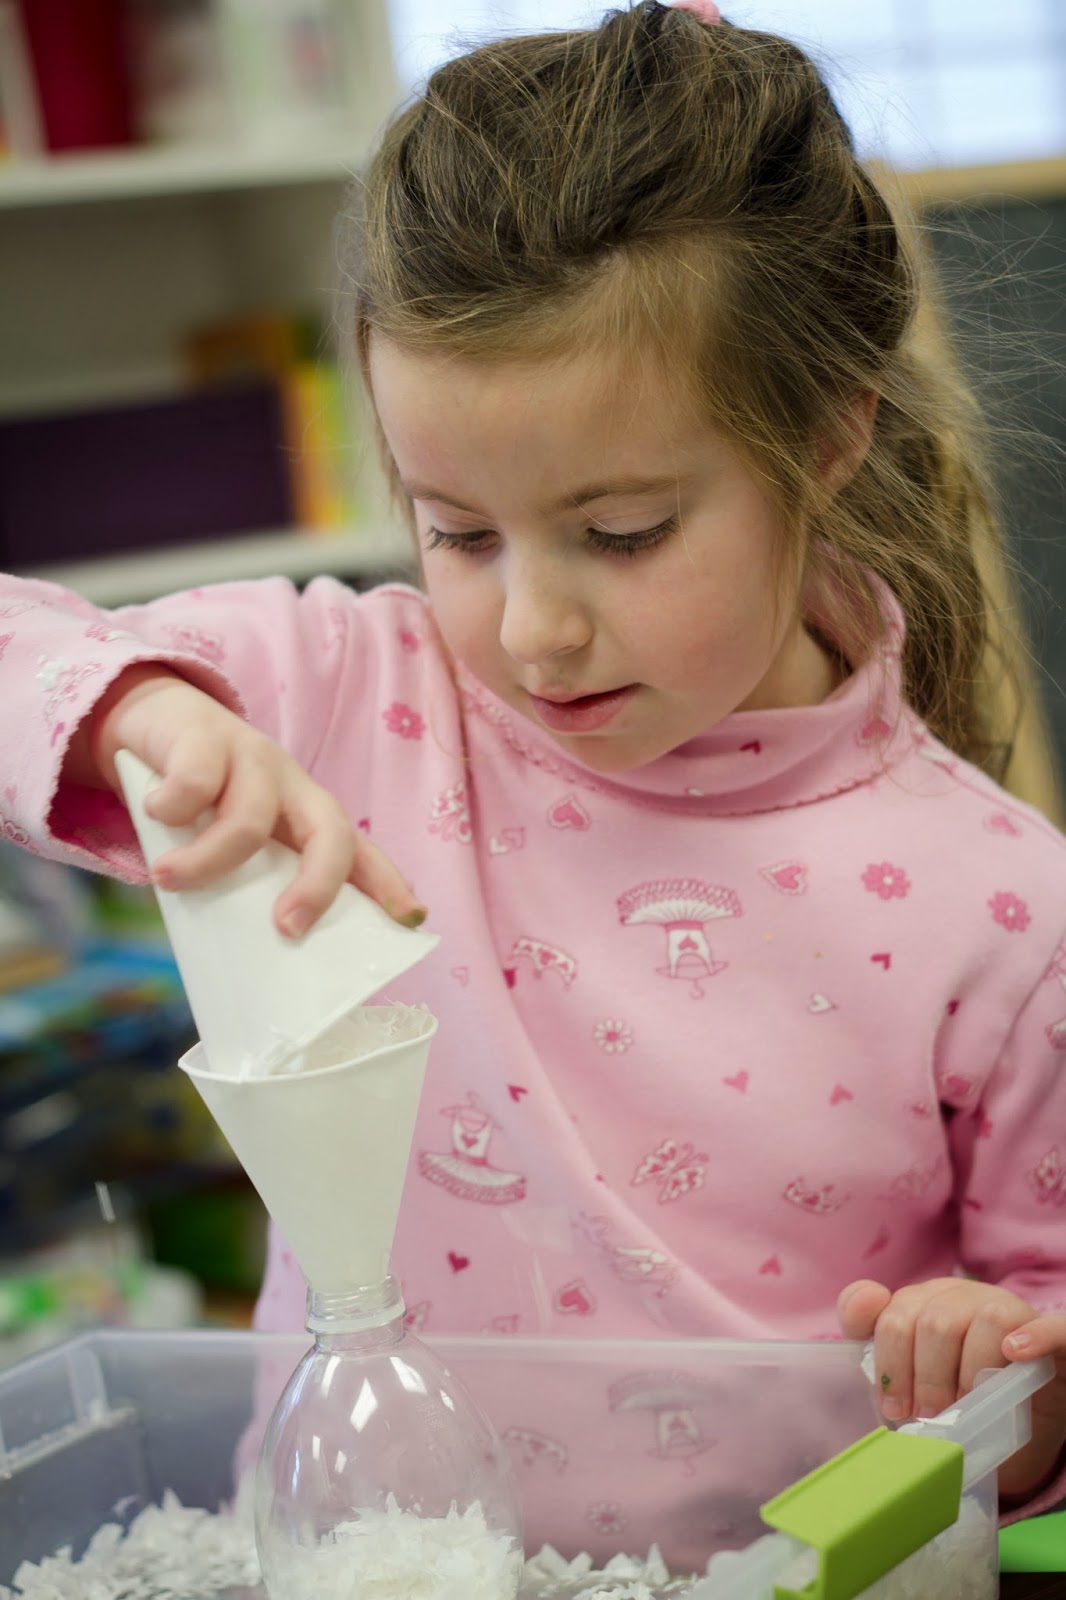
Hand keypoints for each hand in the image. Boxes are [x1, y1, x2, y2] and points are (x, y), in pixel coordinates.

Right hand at [77, 665, 425, 937]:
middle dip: (318, 885)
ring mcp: (252, 757)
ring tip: (168, 878)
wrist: (156, 720)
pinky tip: (156, 813)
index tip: (410, 919)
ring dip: (207, 859)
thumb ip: (243, 880)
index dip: (388, 885)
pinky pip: (196, 782)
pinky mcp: (206, 738)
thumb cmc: (200, 799)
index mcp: (307, 816)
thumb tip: (240, 956)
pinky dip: (171, 807)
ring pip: (250, 818)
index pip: (360, 852)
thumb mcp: (230, 838)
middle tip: (286, 928)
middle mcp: (292, 786)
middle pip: (331, 832)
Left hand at [839, 1278, 1065, 1499]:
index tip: (893, 1407)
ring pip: (985, 1320)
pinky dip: (1035, 1337)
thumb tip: (862, 1302)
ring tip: (966, 1409)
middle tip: (931, 1419)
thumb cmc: (952, 1390)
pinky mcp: (1055, 1336)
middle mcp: (965, 1297)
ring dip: (970, 1373)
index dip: (889, 1364)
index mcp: (924, 1301)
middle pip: (934, 1323)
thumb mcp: (909, 1375)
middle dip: (926, 1379)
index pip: (893, 1314)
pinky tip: (1015, 1352)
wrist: (1020, 1410)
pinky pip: (1053, 1327)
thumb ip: (875, 1342)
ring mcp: (1011, 1310)